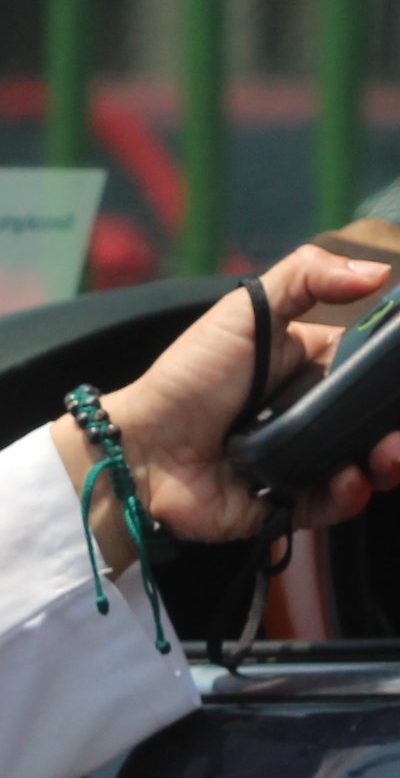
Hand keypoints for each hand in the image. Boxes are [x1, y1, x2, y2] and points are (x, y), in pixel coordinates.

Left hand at [109, 243, 399, 540]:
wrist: (142, 448)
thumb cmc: (192, 375)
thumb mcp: (246, 311)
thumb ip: (306, 278)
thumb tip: (377, 272)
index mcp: (309, 368)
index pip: (369, 371)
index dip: (392, 379)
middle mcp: (312, 416)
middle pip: (374, 421)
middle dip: (397, 428)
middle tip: (398, 433)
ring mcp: (304, 462)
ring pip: (365, 465)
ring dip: (387, 462)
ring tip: (387, 457)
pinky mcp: (291, 504)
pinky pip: (334, 504)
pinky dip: (349, 496)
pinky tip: (350, 481)